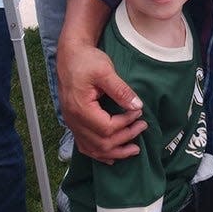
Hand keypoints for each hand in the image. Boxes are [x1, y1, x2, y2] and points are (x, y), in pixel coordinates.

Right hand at [58, 41, 146, 162]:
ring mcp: (72, 123)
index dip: (125, 124)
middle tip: (142, 127)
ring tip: (133, 150)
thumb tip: (137, 106)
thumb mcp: (106, 71)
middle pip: (101, 143)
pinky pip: (85, 146)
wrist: (70, 56)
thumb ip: (121, 90)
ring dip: (114, 151)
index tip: (139, 114)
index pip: (106, 128)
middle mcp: (73, 120)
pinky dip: (99, 153)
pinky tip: (111, 156)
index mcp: (80, 108)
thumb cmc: (86, 61)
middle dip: (124, 139)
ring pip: (93, 149)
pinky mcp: (74, 122)